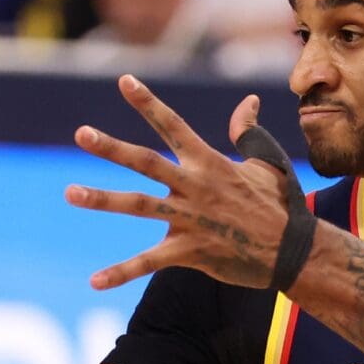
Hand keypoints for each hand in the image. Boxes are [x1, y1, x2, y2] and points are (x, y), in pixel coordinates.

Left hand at [66, 76, 298, 290]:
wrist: (293, 251)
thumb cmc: (281, 205)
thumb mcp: (266, 163)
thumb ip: (249, 132)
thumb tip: (248, 102)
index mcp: (209, 162)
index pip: (173, 125)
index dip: (148, 103)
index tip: (123, 81)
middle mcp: (194, 186)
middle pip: (146, 162)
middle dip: (112, 148)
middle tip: (82, 133)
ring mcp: (189, 219)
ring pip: (138, 205)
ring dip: (102, 199)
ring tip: (70, 193)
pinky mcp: (189, 251)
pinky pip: (149, 262)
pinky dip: (121, 272)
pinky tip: (94, 282)